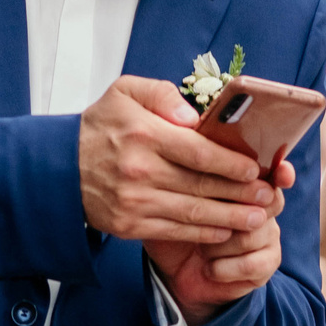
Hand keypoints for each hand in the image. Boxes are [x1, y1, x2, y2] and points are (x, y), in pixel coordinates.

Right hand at [80, 77, 271, 244]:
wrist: (57, 168)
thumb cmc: (100, 126)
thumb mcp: (125, 92)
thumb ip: (163, 95)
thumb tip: (195, 117)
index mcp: (143, 135)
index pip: (198, 152)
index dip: (231, 163)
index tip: (254, 168)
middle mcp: (139, 171)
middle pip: (201, 186)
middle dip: (240, 193)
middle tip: (268, 195)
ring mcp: (134, 202)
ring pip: (193, 213)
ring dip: (230, 218)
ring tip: (257, 218)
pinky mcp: (129, 225)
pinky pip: (175, 231)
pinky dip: (203, 233)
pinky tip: (225, 230)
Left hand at [149, 156, 293, 323]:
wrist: (176, 272)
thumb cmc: (174, 222)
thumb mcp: (173, 191)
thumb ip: (186, 163)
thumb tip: (188, 127)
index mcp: (246, 182)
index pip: (271, 172)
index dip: (280, 172)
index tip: (281, 173)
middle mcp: (263, 205)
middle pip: (267, 201)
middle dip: (231, 213)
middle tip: (203, 221)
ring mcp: (268, 235)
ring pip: (253, 233)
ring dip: (220, 245)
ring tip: (201, 249)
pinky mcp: (267, 264)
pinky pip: (253, 264)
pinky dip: (225, 267)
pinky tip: (210, 267)